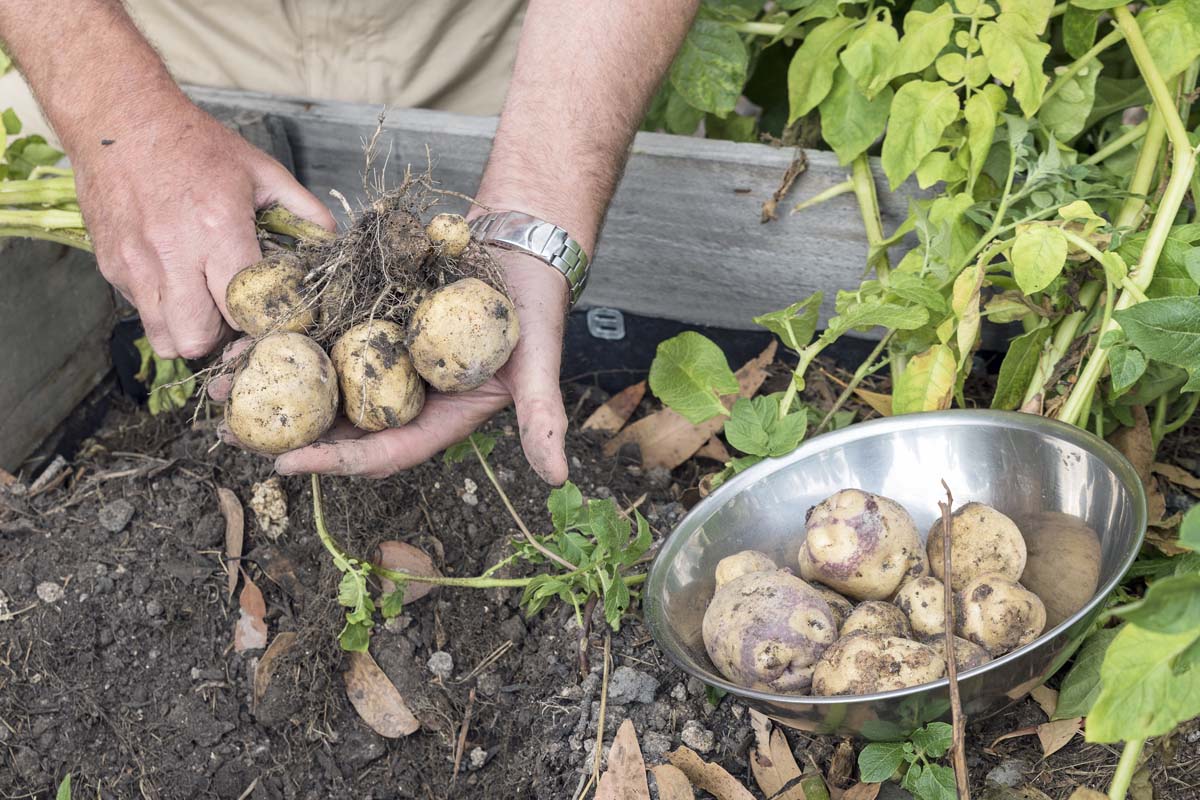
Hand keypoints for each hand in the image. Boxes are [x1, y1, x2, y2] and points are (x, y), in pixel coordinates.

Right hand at [71, 100, 334, 357]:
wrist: (119, 118)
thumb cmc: (194, 144)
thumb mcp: (260, 170)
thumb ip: (303, 210)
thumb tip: (331, 241)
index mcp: (217, 229)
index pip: (244, 309)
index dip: (261, 322)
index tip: (270, 316)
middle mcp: (173, 253)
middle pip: (199, 339)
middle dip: (223, 339)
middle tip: (235, 317)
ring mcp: (135, 264)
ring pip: (166, 338)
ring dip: (191, 332)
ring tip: (206, 305)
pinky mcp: (111, 267)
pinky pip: (142, 314)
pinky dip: (164, 311)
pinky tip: (177, 281)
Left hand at [211, 251, 570, 483]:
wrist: (522, 241)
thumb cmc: (535, 305)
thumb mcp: (539, 363)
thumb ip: (541, 418)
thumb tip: (558, 479)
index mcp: (440, 416)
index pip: (384, 449)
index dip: (338, 460)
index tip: (290, 464)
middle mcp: (403, 392)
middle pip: (337, 422)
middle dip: (283, 431)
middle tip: (229, 434)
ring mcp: (380, 354)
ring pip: (317, 377)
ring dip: (269, 383)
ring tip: (216, 383)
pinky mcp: (366, 316)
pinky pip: (319, 329)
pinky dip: (284, 332)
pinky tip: (246, 330)